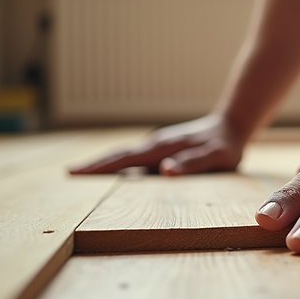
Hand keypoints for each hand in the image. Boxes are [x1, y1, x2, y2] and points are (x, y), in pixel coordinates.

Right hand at [69, 114, 243, 174]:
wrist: (231, 124)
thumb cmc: (225, 145)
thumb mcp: (215, 158)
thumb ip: (192, 164)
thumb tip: (165, 170)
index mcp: (162, 148)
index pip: (125, 159)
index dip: (101, 167)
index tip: (76, 173)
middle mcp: (155, 144)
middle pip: (118, 156)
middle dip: (93, 165)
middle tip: (68, 174)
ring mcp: (157, 145)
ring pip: (125, 156)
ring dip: (103, 164)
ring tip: (82, 174)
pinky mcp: (162, 148)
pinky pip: (135, 157)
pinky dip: (119, 163)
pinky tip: (114, 172)